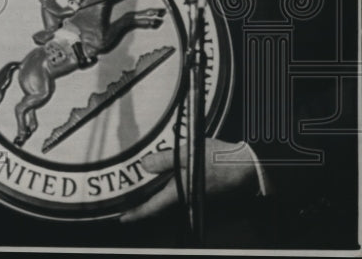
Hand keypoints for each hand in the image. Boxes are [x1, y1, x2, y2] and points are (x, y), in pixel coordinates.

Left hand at [119, 138, 258, 222]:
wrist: (248, 167)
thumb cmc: (220, 160)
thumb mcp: (187, 153)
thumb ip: (164, 159)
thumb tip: (145, 164)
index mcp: (180, 192)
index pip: (152, 207)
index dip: (137, 214)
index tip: (123, 218)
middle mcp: (186, 197)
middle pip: (158, 204)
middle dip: (143, 204)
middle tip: (128, 202)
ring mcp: (195, 194)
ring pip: (168, 196)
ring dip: (155, 194)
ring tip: (142, 187)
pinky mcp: (202, 188)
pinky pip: (179, 189)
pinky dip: (167, 185)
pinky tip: (165, 175)